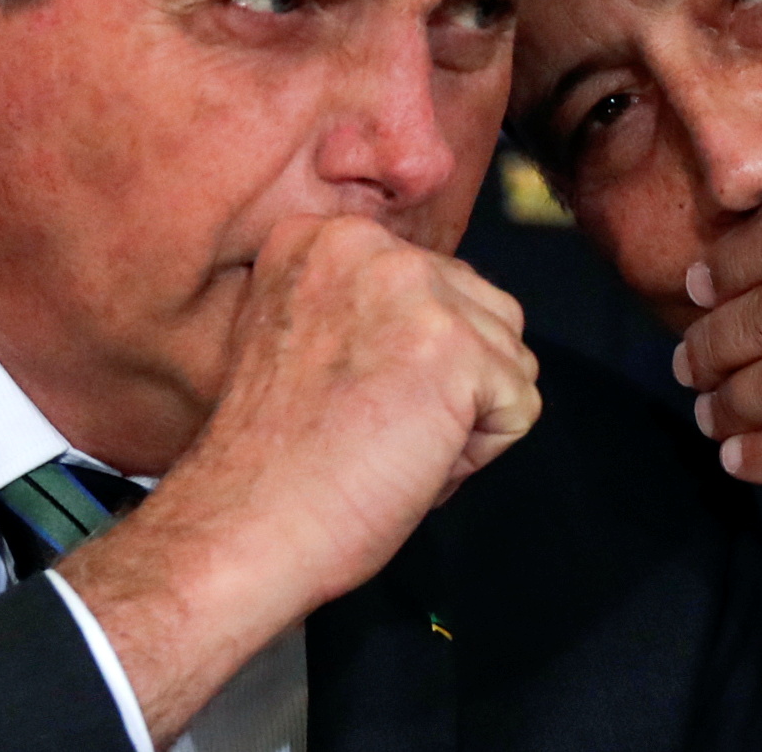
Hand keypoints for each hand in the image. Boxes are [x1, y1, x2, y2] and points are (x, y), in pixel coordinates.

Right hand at [62, 215, 538, 740]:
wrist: (242, 525)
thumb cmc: (267, 460)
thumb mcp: (301, 334)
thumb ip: (366, 304)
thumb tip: (442, 313)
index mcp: (322, 236)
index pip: (433, 284)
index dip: (406, 360)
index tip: (340, 396)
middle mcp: (370, 246)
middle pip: (482, 312)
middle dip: (446, 384)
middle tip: (365, 425)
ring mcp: (417, 291)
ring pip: (508, 357)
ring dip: (464, 416)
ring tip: (384, 442)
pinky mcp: (459, 350)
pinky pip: (519, 407)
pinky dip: (476, 455)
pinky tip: (406, 462)